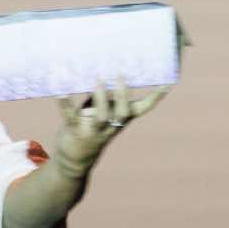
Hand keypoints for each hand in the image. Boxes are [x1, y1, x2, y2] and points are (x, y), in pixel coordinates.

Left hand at [53, 78, 168, 176]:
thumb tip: (107, 68)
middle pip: (123, 113)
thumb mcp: (103, 109)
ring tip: (98, 81)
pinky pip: (70, 116)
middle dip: (123, 96)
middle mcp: (110, 126)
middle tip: (121, 75)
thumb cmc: (91, 126)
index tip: (167, 83)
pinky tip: (61, 91)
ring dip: (100, 99)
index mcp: (120, 118)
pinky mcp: (74, 131)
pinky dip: (65, 103)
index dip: (155, 97)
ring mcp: (93, 130)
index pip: (142, 108)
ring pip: (102, 117)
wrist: (75, 159)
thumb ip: (107, 93)